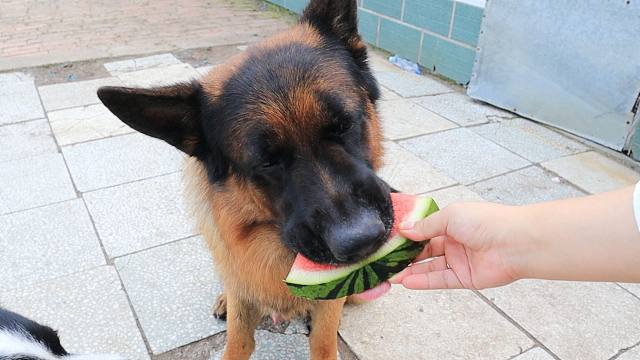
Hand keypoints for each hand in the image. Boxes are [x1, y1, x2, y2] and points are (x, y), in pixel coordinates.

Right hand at [390, 202, 524, 289]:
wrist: (515, 243)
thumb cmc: (486, 222)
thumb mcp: (450, 216)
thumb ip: (426, 226)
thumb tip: (405, 230)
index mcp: (452, 223)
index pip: (425, 230)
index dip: (409, 235)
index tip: (390, 240)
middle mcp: (455, 241)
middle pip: (425, 251)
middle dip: (406, 255)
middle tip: (386, 260)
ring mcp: (459, 260)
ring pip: (430, 267)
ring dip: (411, 270)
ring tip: (391, 274)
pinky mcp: (464, 278)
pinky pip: (439, 280)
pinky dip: (423, 281)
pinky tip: (407, 281)